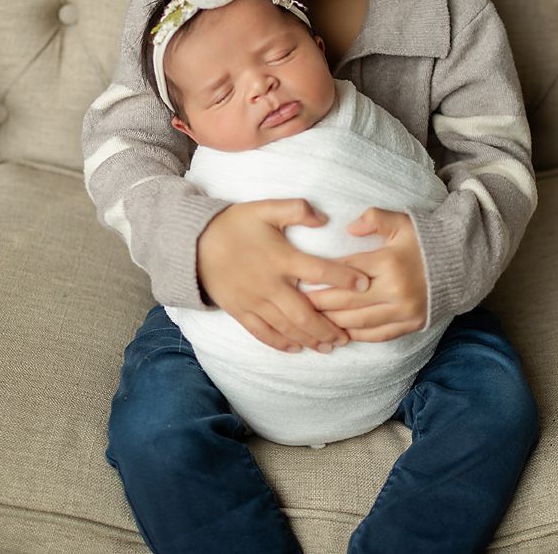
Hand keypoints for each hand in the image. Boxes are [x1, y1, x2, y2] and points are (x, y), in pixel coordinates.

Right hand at [196, 199, 370, 352]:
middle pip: (305, 313)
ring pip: (287, 328)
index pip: (319, 271)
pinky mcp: (240, 311)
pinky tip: (296, 349)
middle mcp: (270, 284)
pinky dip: (281, 344)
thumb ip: (296, 209)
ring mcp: (254, 301)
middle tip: (347, 336)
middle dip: (329, 327)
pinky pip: (262, 333)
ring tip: (330, 346)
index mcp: (280, 258)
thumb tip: (324, 218)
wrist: (193, 242)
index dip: (344, 278)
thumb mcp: (265, 208)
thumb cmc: (234, 223)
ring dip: (310, 339)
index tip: (364, 285)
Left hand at [307, 208, 427, 341]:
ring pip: (358, 321)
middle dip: (319, 303)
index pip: (346, 271)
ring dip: (332, 322)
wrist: (459, 263)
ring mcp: (404, 311)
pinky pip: (377, 335)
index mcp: (389, 263)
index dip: (321, 276)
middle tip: (297, 303)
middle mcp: (396, 290)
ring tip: (312, 319)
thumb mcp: (402, 222)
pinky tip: (339, 331)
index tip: (300, 279)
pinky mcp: (411, 325)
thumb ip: (375, 219)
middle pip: (347, 301)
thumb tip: (349, 228)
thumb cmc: (425, 241)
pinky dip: (356, 334)